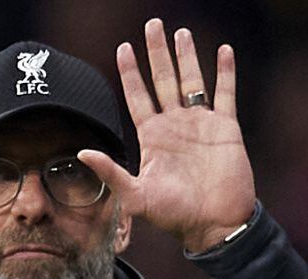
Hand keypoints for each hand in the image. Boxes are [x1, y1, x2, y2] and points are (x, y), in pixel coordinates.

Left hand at [78, 19, 255, 252]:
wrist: (215, 224)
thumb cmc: (175, 215)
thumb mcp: (137, 197)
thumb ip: (111, 173)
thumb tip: (81, 153)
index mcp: (153, 137)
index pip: (138, 96)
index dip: (130, 72)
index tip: (123, 48)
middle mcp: (175, 125)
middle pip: (163, 80)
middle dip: (157, 53)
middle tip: (152, 24)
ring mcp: (201, 125)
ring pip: (192, 81)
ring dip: (187, 57)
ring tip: (180, 32)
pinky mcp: (226, 128)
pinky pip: (224, 93)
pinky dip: (225, 72)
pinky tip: (222, 50)